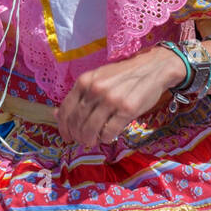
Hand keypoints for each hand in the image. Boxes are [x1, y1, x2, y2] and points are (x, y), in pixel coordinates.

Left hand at [57, 46, 184, 147]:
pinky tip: (107, 137)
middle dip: (77, 136)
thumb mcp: (97, 79)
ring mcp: (112, 100)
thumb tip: (57, 114)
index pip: (66, 110)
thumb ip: (79, 95)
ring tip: (92, 141)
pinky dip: (106, 138)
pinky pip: (109, 131)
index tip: (66, 137)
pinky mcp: (127, 109)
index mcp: (85, 81)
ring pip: (91, 129)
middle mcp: (96, 89)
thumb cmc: (122, 75)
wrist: (153, 68)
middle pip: (77, 122)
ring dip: (89, 140)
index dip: (63, 127)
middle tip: (82, 141)